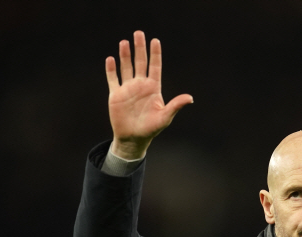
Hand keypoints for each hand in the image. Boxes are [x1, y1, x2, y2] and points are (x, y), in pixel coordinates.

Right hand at [105, 30, 192, 159]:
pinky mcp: (115, 95)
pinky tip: (111, 59)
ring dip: (125, 55)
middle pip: (140, 62)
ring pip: (126, 67)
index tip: (155, 40)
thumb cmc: (151, 128)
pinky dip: (111, 70)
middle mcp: (140, 85)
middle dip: (139, 48)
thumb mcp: (165, 117)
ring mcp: (127, 89)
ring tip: (124, 42)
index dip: (155, 54)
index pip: (155, 67)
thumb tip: (190, 98)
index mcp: (153, 88)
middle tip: (139, 33)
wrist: (133, 139)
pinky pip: (113, 79)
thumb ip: (176, 105)